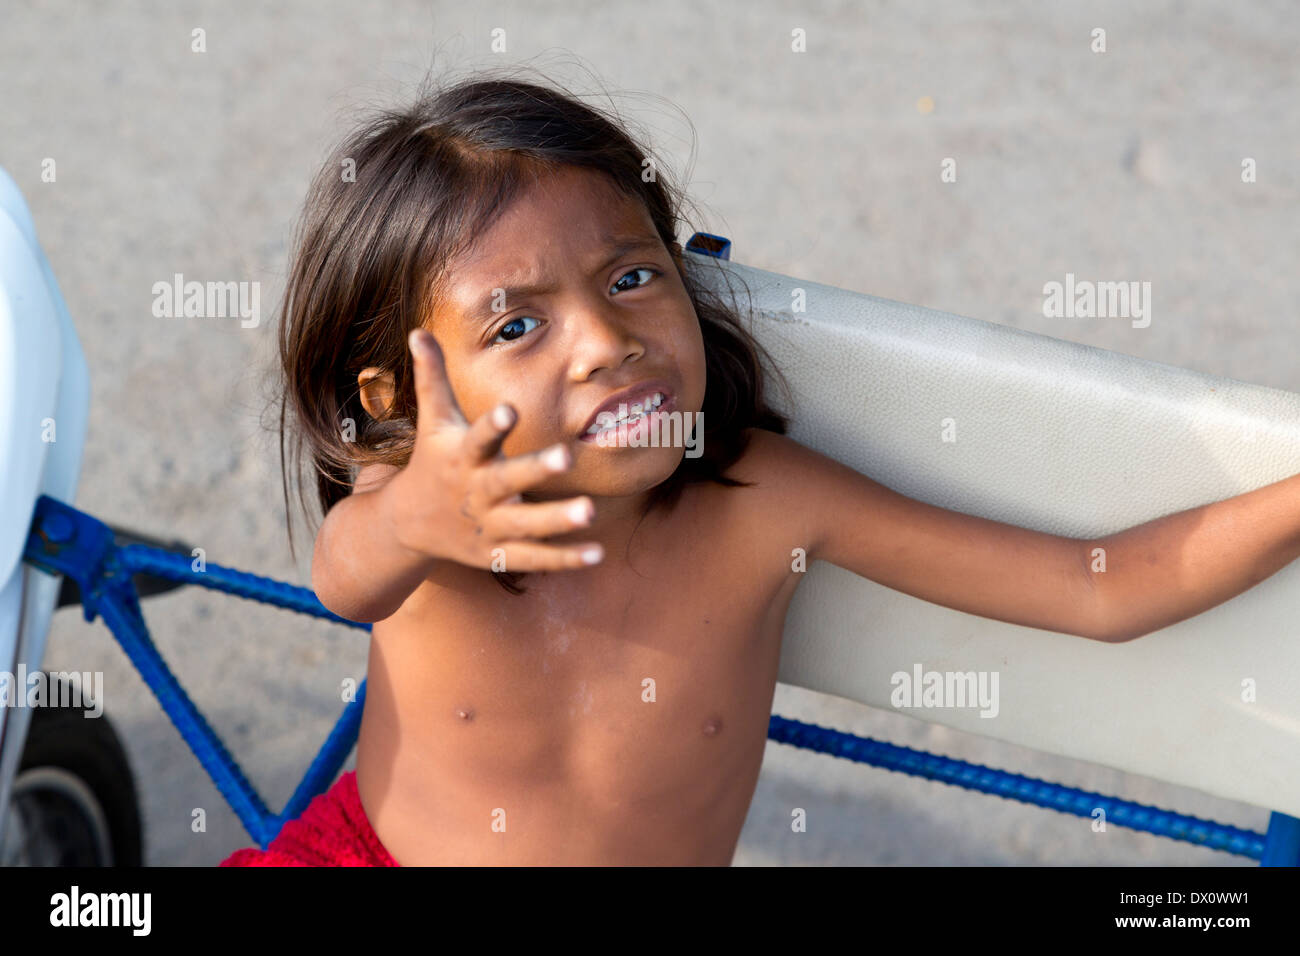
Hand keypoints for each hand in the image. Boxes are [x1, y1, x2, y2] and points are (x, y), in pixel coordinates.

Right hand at [387, 329, 603, 571]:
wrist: (408, 524)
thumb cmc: (434, 459)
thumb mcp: (433, 420)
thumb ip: (432, 377)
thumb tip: (417, 329)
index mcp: (463, 456)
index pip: (479, 438)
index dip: (494, 425)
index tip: (510, 410)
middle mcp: (478, 491)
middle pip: (508, 481)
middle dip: (536, 471)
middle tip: (566, 457)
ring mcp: (489, 525)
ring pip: (526, 525)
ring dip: (558, 520)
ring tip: (591, 511)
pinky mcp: (498, 553)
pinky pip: (535, 558)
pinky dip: (565, 558)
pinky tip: (598, 554)